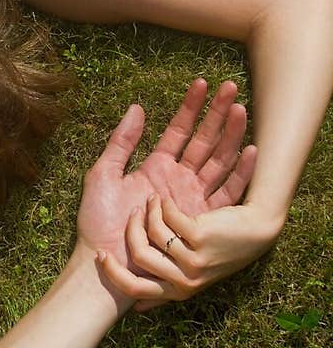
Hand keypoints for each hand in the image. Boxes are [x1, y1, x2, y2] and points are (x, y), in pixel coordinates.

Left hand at [77, 79, 258, 308]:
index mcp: (155, 167)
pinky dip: (239, 173)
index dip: (191, 107)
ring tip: (241, 110)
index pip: (178, 131)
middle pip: (204, 141)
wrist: (103, 264)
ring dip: (230, 136)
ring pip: (217, 161)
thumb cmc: (97, 223)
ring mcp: (191, 199)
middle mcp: (177, 181)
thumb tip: (137, 107)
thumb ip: (121, 143)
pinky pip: (225, 194)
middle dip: (217, 114)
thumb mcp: (102, 175)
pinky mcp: (200, 220)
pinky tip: (249, 150)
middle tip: (231, 87)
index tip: (202, 83)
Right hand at [103, 189, 281, 312]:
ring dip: (148, 213)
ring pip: (152, 234)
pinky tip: (167, 200)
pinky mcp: (200, 237)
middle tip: (131, 215)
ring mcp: (193, 260)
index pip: (135, 290)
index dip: (113, 274)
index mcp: (179, 291)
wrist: (256, 230)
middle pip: (139, 260)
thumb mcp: (193, 275)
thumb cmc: (221, 250)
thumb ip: (166, 286)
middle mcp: (185, 280)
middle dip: (128, 234)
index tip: (100, 255)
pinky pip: (167, 218)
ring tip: (153, 202)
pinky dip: (163, 206)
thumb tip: (135, 306)